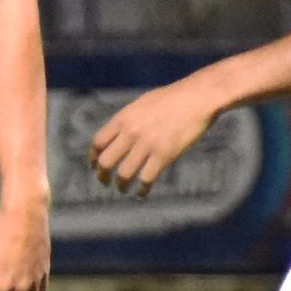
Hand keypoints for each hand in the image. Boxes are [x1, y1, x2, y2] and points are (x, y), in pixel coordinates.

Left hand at [89, 79, 221, 195]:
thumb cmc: (173, 98)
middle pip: (106, 161)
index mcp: (123, 118)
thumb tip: (120, 134)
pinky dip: (142, 189)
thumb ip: (129, 119)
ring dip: (121, 185)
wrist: (198, 97)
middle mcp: (131, 133)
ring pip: (124, 174)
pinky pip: (147, 179)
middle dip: (102, 175)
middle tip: (105, 181)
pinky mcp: (164, 155)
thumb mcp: (143, 103)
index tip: (95, 166)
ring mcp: (147, 144)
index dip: (93, 158)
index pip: (98, 142)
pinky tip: (142, 192)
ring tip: (123, 189)